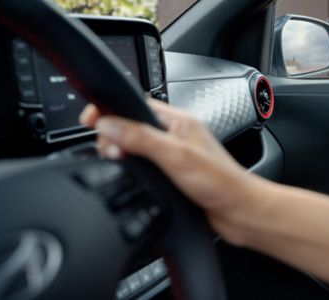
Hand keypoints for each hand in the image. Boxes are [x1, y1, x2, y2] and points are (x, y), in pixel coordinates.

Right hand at [80, 99, 263, 245]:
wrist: (237, 211)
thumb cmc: (220, 181)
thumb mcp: (176, 156)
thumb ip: (141, 138)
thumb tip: (108, 124)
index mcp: (177, 121)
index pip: (135, 105)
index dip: (111, 110)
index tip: (90, 119)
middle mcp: (172, 135)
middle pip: (130, 126)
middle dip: (114, 136)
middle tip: (112, 152)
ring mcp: (170, 155)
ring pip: (135, 147)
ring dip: (122, 153)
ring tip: (118, 163)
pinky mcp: (169, 174)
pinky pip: (143, 165)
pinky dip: (132, 169)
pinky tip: (131, 176)